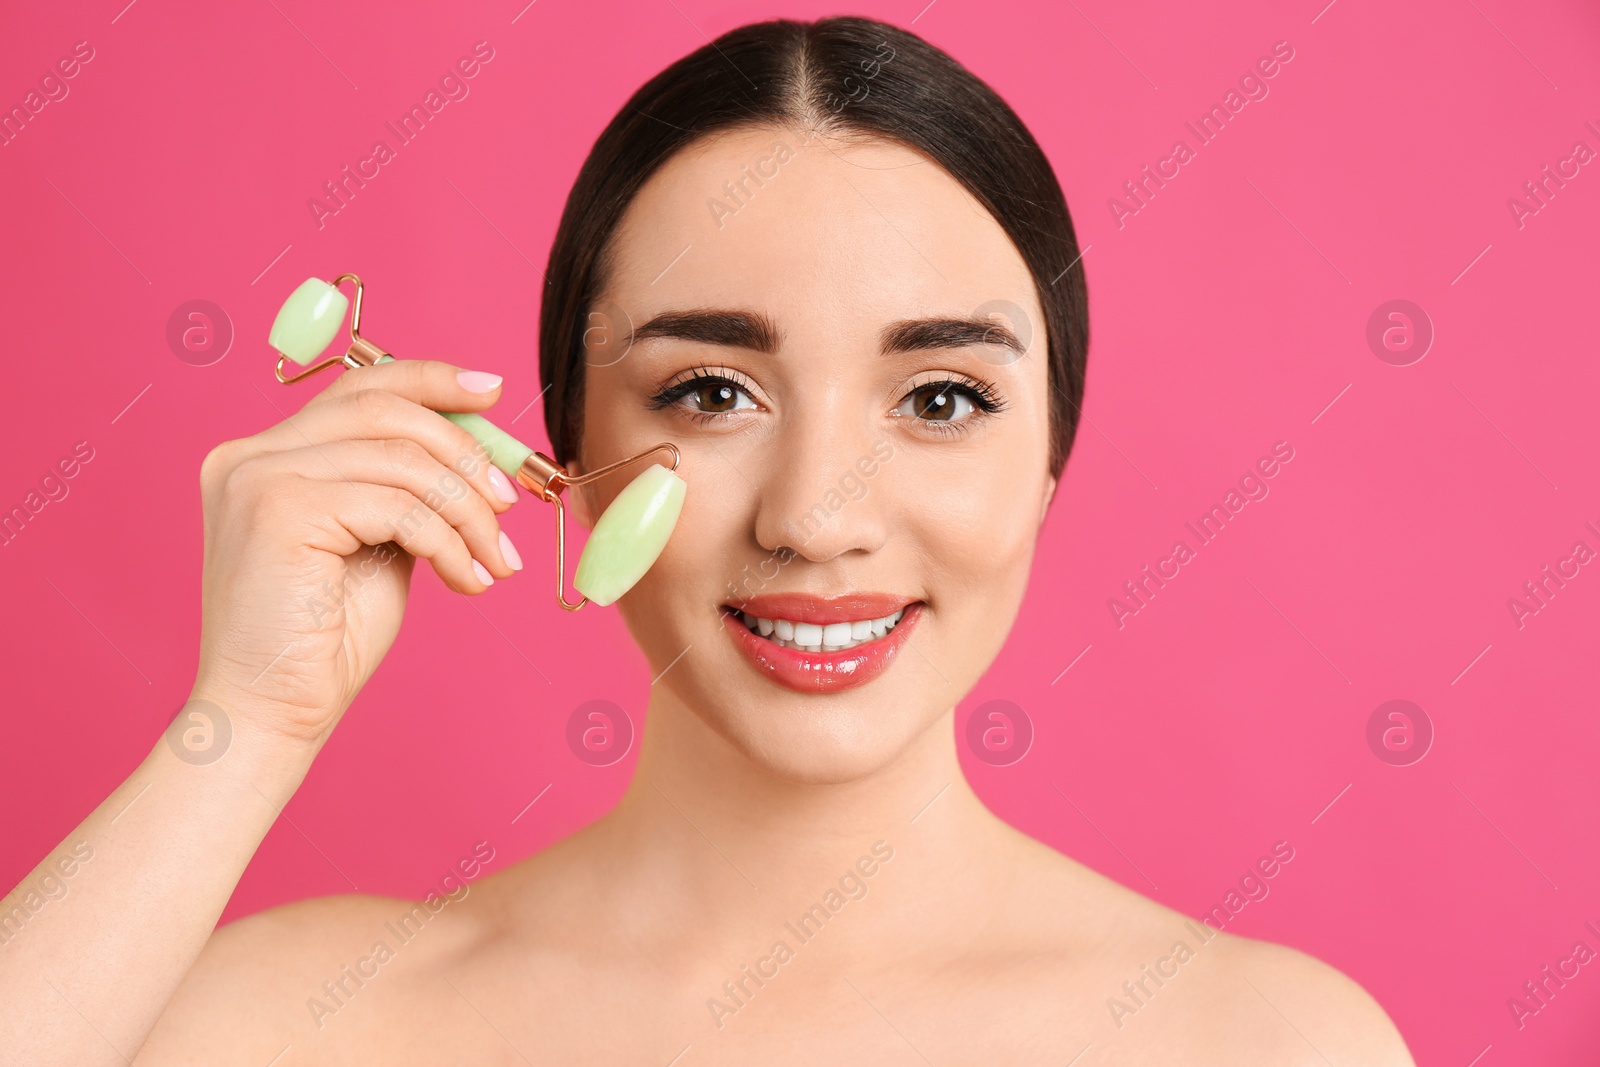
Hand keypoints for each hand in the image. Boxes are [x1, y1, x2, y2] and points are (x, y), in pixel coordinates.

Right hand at [190, 361, 522, 746]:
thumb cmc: (325, 640)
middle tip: (508, 502)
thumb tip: (478, 456)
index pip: (357, 387)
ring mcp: (257, 477)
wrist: (271, 714)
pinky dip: (449, 543)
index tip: (492, 392)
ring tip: (496, 559)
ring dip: (468, 511)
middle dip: (462, 450)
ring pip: (401, 461)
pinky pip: (398, 506)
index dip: (430, 380)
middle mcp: (250, 455)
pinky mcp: (277, 509)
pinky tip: (467, 581)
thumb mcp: (377, 544)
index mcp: (265, 455)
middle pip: (382, 409)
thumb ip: (404, 491)